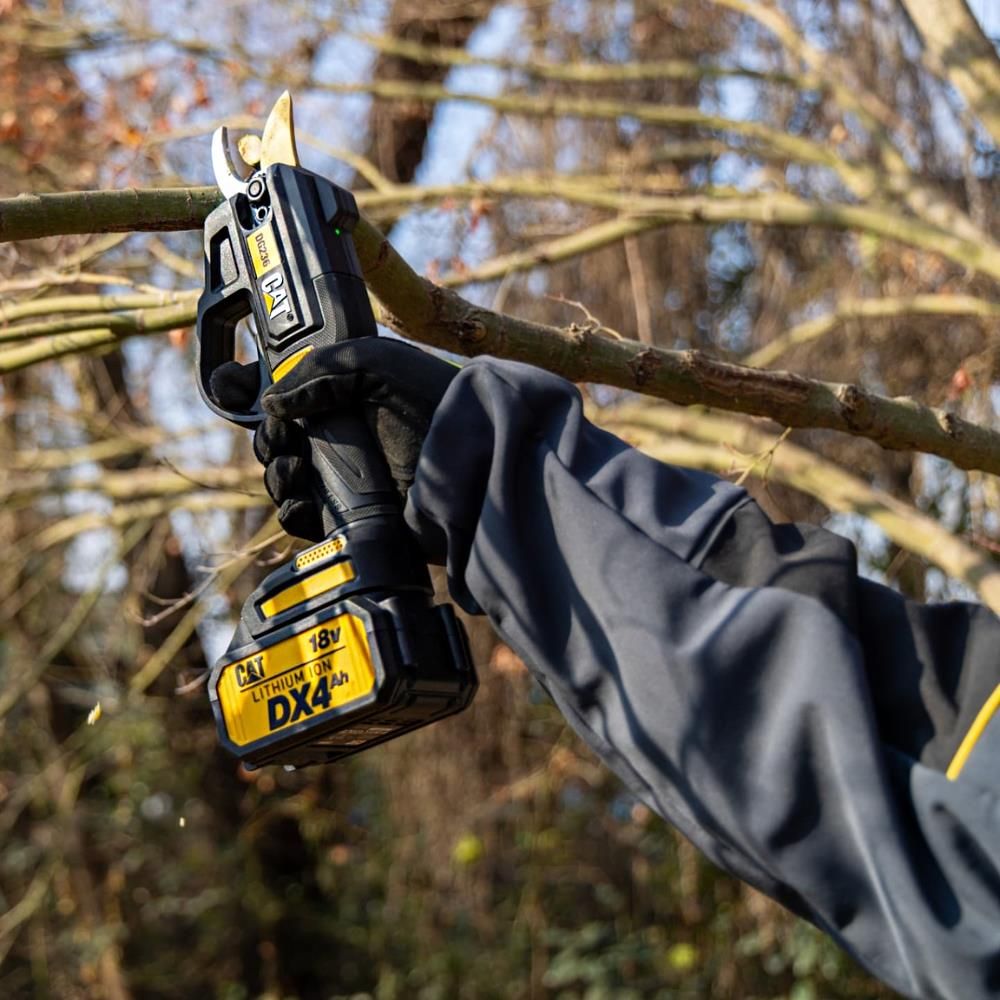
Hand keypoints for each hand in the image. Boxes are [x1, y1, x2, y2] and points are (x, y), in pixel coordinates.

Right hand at [210, 339, 458, 540]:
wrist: (472, 455)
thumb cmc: (434, 401)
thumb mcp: (378, 363)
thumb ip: (321, 369)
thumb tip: (271, 401)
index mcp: (345, 400)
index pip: (290, 406)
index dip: (271, 408)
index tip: (265, 407)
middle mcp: (345, 440)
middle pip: (282, 445)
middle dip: (272, 442)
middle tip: (286, 440)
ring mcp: (349, 481)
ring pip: (288, 484)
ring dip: (278, 476)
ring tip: (296, 470)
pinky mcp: (355, 518)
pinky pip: (307, 521)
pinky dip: (293, 513)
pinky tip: (302, 501)